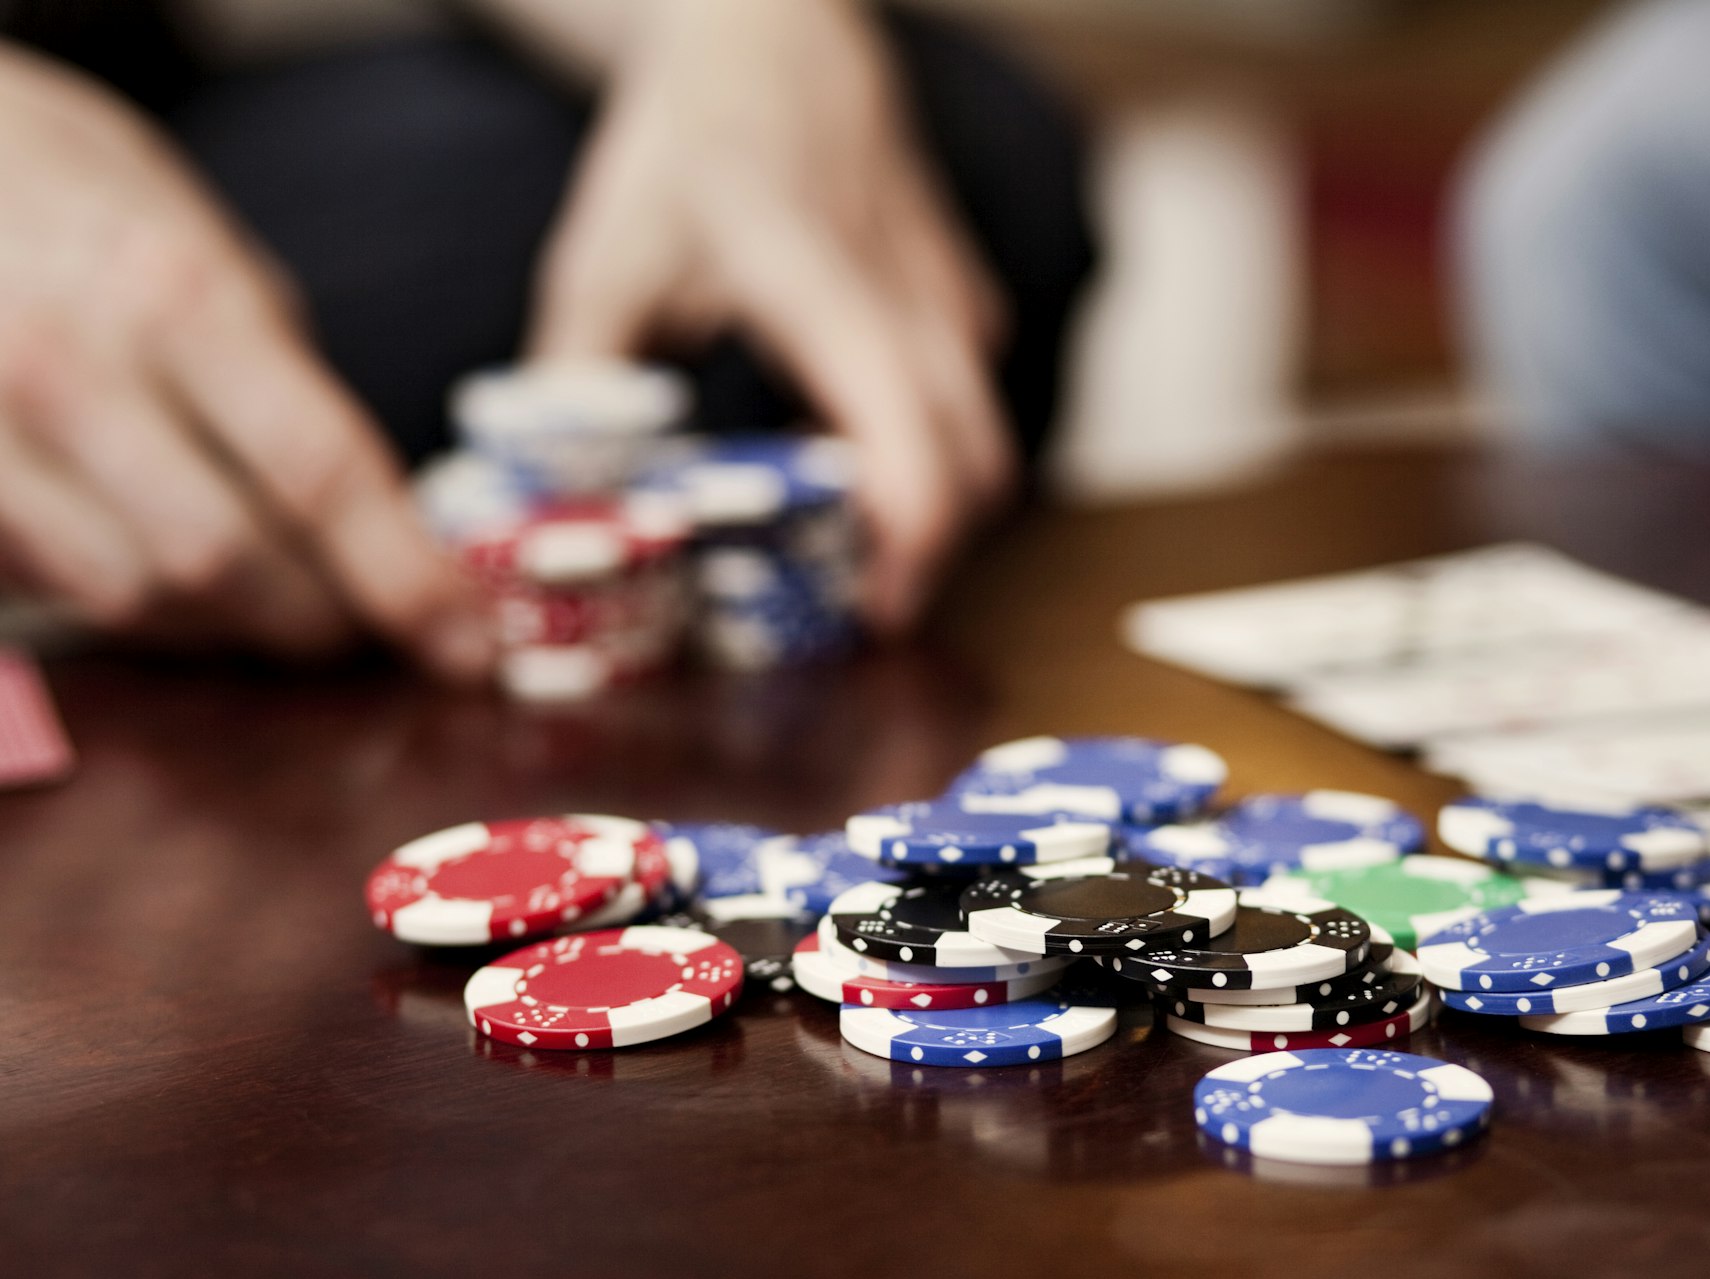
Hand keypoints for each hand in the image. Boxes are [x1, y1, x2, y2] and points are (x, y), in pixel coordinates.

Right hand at [0, 45, 492, 679]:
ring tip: (274, 608)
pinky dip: (139, 609)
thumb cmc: (96, 209)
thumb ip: (290, 393)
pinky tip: (173, 582)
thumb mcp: (219, 259)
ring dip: (228, 631)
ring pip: (134, 598)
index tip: (469, 647)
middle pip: (224, 560)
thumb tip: (385, 530)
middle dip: (317, 623)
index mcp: (178, 295)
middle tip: (366, 633)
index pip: (318, 471)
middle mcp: (70, 366)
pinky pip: (59, 591)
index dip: (405, 579)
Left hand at [529, 0, 1014, 631]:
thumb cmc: (691, 140)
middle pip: (978, 468)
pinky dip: (926, 453)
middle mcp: (910, 300)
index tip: (872, 616)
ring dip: (927, 508)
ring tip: (833, 538)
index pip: (910, 437)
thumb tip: (550, 505)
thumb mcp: (606, 252)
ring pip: (986, 439)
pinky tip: (840, 452)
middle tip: (845, 608)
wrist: (780, 34)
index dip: (911, 544)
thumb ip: (578, 378)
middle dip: (927, 555)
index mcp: (822, 288)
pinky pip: (971, 403)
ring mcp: (951, 297)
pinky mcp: (964, 300)